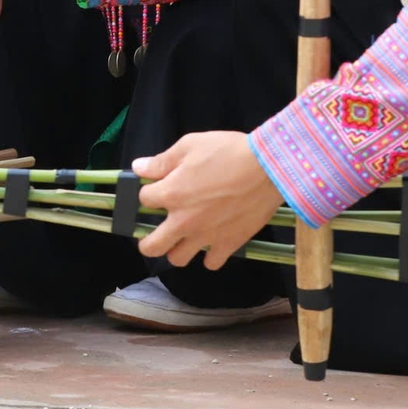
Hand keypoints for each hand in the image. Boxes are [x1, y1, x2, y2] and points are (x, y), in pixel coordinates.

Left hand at [133, 132, 284, 269]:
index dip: (149, 192)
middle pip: (151, 247)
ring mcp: (206, 236)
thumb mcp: (189, 145)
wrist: (268, 168)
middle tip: (155, 232)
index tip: (158, 188)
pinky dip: (210, 256)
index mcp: (171, 194)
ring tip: (184, 238)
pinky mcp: (229, 244)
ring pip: (178, 259)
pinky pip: (212, 263)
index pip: (143, 200)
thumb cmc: (227, 151)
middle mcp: (183, 221)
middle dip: (147, 240)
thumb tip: (139, 167)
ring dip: (177, 249)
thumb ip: (162, 161)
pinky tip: (212, 242)